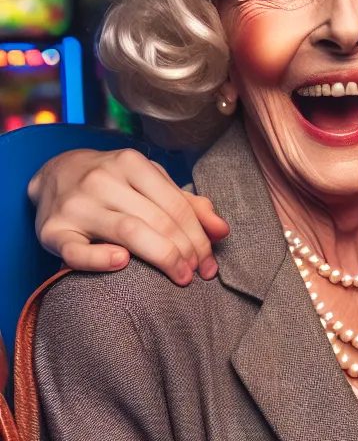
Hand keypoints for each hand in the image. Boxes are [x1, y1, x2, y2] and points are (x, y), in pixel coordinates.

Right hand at [28, 148, 228, 285]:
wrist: (54, 174)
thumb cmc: (114, 184)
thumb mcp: (150, 183)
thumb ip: (188, 205)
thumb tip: (222, 230)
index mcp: (131, 163)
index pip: (177, 206)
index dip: (200, 238)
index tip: (209, 264)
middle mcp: (102, 180)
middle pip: (157, 220)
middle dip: (186, 251)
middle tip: (198, 274)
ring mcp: (76, 204)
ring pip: (128, 232)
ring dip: (162, 258)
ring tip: (180, 277)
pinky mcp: (52, 230)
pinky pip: (76, 252)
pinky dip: (100, 259)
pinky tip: (122, 263)